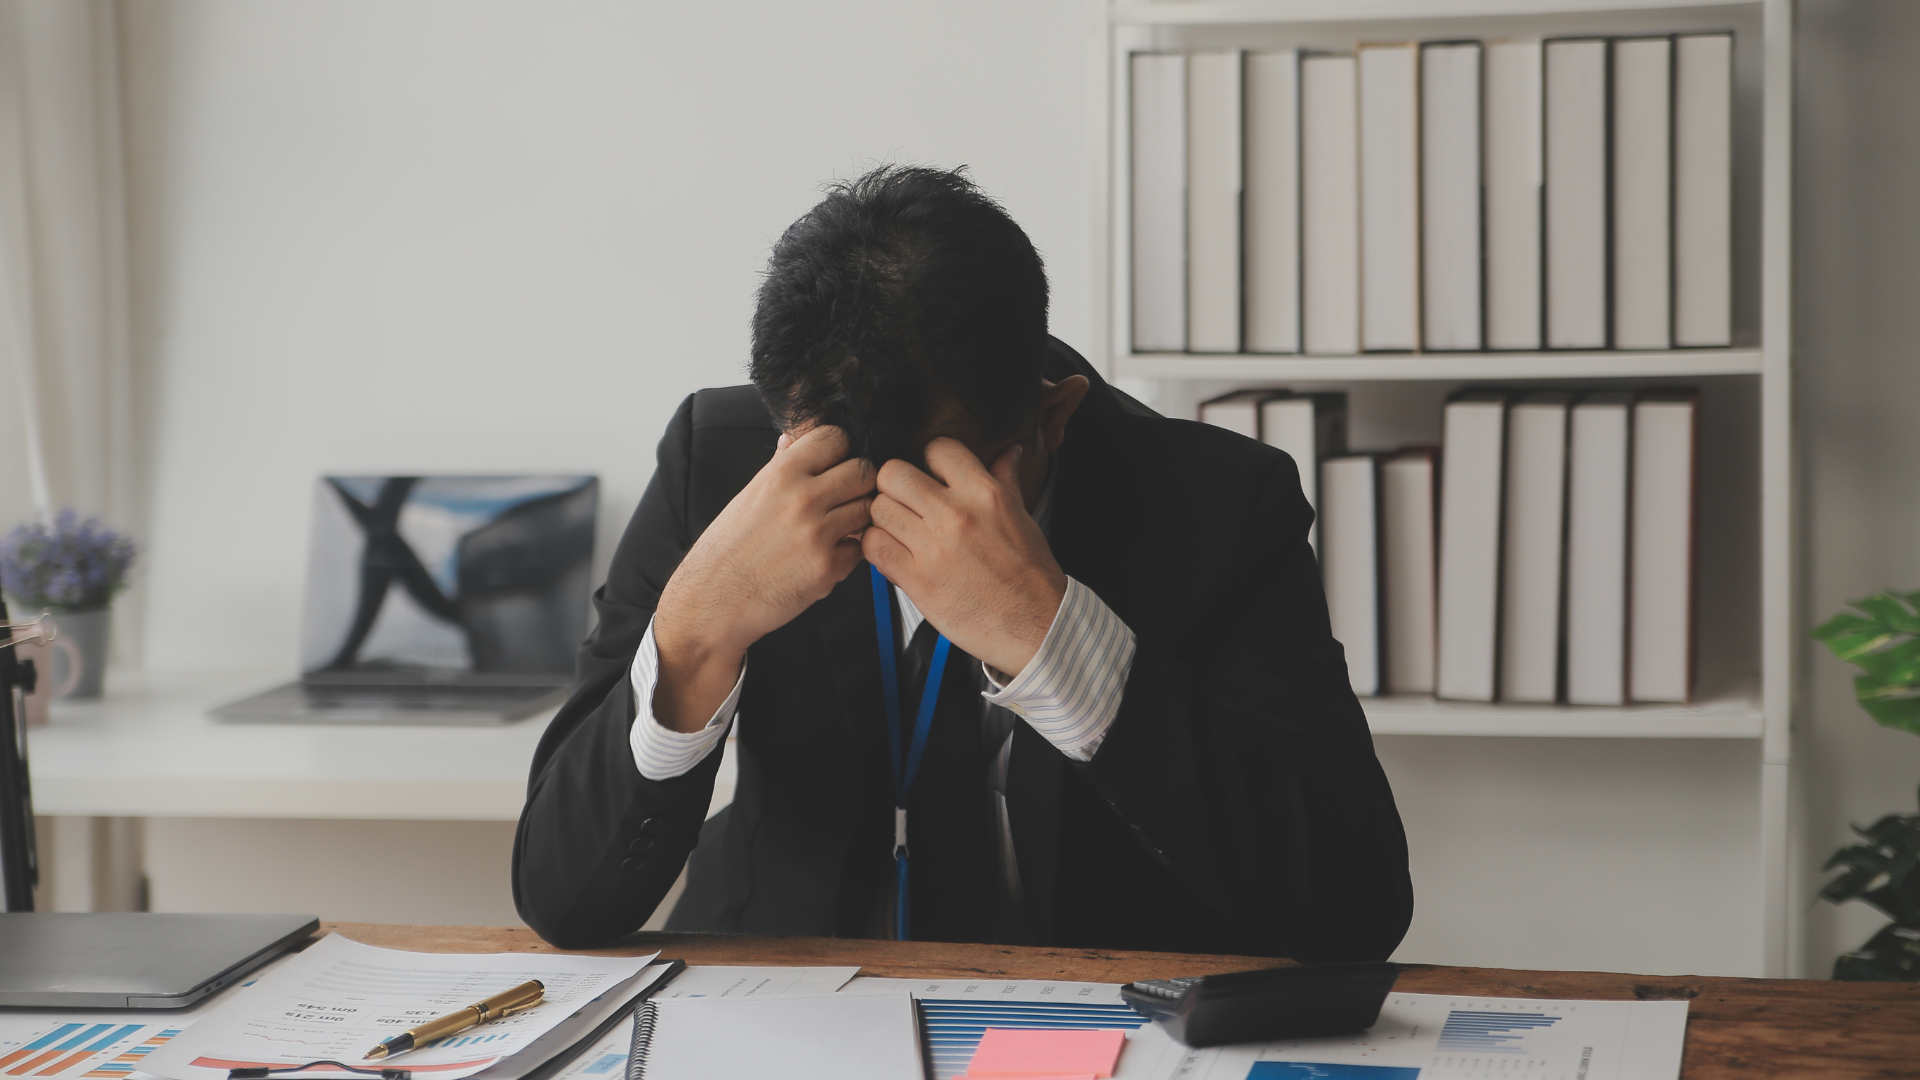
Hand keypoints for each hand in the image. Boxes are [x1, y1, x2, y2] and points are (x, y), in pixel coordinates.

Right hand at [653, 425, 873, 730]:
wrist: (712, 600)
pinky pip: (860, 550)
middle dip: (858, 485)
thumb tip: (795, 438)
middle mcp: (802, 498)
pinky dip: (848, 554)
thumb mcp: (749, 496)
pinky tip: (824, 558)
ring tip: (834, 531)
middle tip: (843, 500)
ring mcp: (818, 533)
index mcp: (781, 474)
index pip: (836, 438)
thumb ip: (780, 466)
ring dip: (858, 520)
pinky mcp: (827, 568)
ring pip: (868, 510)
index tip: (834, 467)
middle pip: (864, 471)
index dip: (840, 452)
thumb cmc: (728, 549)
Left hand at [863, 438, 1065, 678]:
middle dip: (894, 487)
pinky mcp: (917, 579)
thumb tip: (1007, 452)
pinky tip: (895, 555)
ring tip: (900, 533)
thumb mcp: (1021, 517)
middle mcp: (957, 515)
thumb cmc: (1029, 574)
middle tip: (904, 504)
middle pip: (893, 474)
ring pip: (878, 509)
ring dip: (884, 520)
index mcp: (985, 494)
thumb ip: (1005, 480)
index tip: (930, 477)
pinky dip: (878, 549)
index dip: (928, 462)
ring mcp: (934, 547)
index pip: (937, 449)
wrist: (1036, 624)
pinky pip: (874, 546)